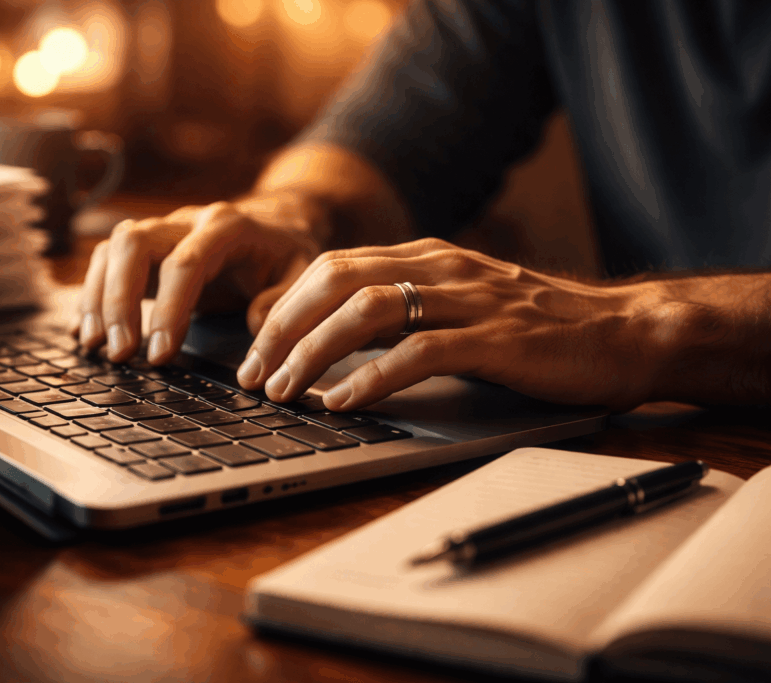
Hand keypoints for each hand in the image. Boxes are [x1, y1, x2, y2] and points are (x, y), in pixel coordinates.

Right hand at [74, 194, 322, 363]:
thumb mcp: (301, 275)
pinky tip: (85, 332)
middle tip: (121, 353)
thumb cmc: (285, 255)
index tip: (161, 354)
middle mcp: (186, 221)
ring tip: (97, 347)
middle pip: (134, 245)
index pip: (185, 262)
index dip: (169, 309)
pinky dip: (92, 296)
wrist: (275, 225)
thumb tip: (257, 326)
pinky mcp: (146, 249)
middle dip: (120, 301)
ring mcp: (161, 231)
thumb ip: (283, 299)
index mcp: (226, 226)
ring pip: (112, 250)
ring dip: (98, 299)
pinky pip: (107, 262)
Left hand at [236, 237, 669, 410]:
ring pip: (367, 311)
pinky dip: (370, 378)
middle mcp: (440, 267)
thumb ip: (401, 309)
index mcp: (424, 256)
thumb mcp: (456, 305)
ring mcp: (469, 299)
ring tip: (285, 390)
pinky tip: (341, 402)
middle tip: (254, 373)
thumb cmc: (534, 329)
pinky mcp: (496, 338)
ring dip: (314, 352)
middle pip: (334, 281)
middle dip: (282, 328)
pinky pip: (418, 352)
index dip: (282, 308)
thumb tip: (331, 341)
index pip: (330, 269)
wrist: (622, 332)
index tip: (253, 350)